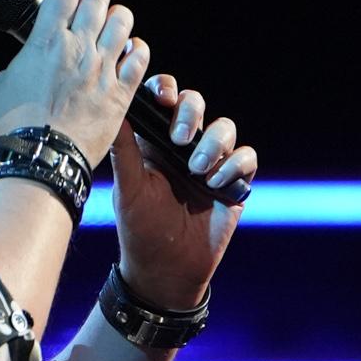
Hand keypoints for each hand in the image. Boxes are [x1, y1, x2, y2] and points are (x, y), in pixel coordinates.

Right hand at [0, 0, 148, 166]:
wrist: (43, 159)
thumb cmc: (13, 126)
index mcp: (45, 41)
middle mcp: (78, 48)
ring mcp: (103, 68)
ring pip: (123, 23)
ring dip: (117, 16)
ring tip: (110, 21)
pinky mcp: (120, 92)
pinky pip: (139, 59)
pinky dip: (137, 49)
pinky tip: (130, 50)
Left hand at [113, 74, 257, 309]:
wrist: (166, 271)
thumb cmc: (140, 229)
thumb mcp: (128, 188)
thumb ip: (123, 149)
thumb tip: (113, 111)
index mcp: (154, 141)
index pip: (163, 99)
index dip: (165, 89)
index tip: (163, 98)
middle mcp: (184, 146)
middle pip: (196, 103)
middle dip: (191, 112)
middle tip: (179, 138)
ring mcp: (212, 163)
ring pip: (225, 128)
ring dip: (214, 142)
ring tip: (197, 170)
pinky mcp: (234, 184)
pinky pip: (247, 158)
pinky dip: (236, 163)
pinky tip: (217, 181)